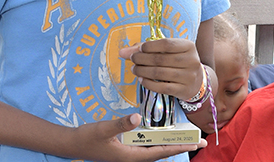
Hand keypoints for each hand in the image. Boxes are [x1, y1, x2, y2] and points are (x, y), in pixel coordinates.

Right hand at [68, 113, 205, 160]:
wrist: (73, 144)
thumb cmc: (88, 138)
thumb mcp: (104, 129)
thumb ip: (120, 123)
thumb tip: (136, 117)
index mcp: (131, 156)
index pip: (160, 152)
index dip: (179, 147)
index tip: (195, 144)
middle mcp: (133, 157)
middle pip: (162, 152)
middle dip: (181, 146)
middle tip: (200, 142)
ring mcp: (130, 154)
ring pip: (156, 150)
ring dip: (172, 144)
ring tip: (188, 138)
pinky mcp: (127, 150)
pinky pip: (148, 146)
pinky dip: (159, 141)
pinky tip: (164, 136)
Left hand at [120, 38, 202, 100]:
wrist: (196, 81)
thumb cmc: (178, 61)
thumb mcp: (169, 51)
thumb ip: (146, 48)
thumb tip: (122, 52)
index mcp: (188, 46)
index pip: (166, 44)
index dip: (150, 46)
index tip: (139, 49)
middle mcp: (191, 60)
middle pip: (161, 59)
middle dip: (142, 59)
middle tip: (132, 59)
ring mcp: (188, 76)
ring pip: (159, 73)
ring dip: (142, 71)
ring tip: (134, 69)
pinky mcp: (183, 90)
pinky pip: (162, 88)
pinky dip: (148, 83)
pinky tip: (141, 79)